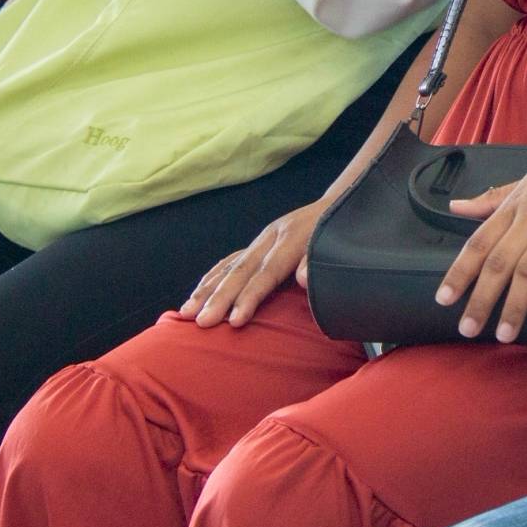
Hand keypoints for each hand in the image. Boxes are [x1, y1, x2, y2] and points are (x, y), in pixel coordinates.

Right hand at [179, 195, 334, 328]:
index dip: (249, 297)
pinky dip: (213, 277)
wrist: (340, 204)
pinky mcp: (259, 242)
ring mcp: (262, 238)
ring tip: (186, 312)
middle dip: (219, 298)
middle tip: (200, 322)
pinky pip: (231, 260)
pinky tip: (198, 292)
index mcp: (291, 239)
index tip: (234, 321)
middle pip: (241, 270)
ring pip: (230, 265)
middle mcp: (271, 237)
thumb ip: (317, 262)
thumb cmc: (340, 233)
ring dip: (207, 290)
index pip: (266, 274)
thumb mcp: (336, 245)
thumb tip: (301, 279)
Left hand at [433, 122, 526, 343]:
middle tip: (467, 329)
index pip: (480, 241)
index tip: (443, 299)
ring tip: (504, 334)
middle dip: (481, 297)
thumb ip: (495, 198)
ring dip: (516, 303)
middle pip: (500, 260)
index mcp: (517, 203)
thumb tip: (455, 207)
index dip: (460, 271)